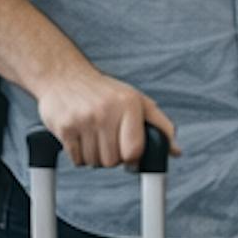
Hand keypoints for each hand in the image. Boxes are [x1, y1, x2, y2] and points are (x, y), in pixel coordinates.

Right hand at [32, 61, 173, 169]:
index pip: (134, 150)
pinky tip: (79, 137)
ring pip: (94, 162)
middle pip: (113, 161)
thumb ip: (158, 125)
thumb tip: (175, 151)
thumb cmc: (104, 92)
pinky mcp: (64, 127)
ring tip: (93, 136)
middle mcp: (106, 110)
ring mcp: (83, 119)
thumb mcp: (136, 101)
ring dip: (94, 156)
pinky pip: (77, 160)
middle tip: (107, 139)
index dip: (132, 158)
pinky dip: (79, 156)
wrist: (63, 75)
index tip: (129, 154)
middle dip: (111, 156)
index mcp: (128, 104)